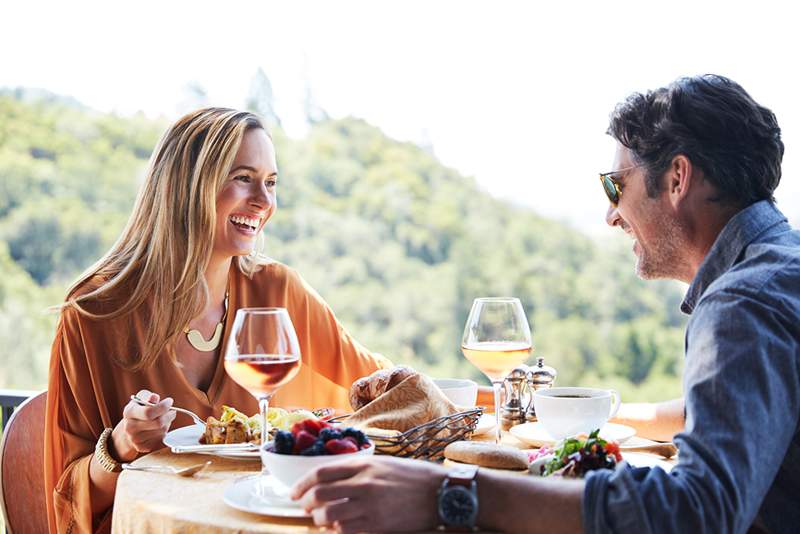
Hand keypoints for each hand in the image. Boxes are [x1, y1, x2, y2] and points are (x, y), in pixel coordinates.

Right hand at [111, 390, 175, 461]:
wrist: (130, 429)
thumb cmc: (139, 410)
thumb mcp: (141, 399)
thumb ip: (148, 397)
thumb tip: (155, 397)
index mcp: (129, 412)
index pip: (149, 412)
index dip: (163, 406)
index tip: (170, 401)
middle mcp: (130, 427)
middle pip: (158, 423)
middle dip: (169, 415)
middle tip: (172, 410)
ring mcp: (135, 440)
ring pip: (162, 430)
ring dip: (167, 423)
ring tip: (163, 418)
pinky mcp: (143, 447)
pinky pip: (161, 439)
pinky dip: (164, 432)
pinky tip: (159, 428)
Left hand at [291, 456, 445, 532]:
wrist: (441, 492)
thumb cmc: (413, 477)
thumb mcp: (384, 463)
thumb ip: (358, 468)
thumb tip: (331, 479)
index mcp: (364, 464)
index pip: (321, 472)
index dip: (302, 483)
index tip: (295, 492)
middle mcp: (364, 483)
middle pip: (320, 493)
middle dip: (306, 503)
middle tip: (305, 508)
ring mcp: (370, 505)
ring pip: (328, 514)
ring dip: (320, 519)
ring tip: (322, 520)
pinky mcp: (378, 524)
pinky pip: (345, 530)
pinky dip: (337, 530)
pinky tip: (340, 527)